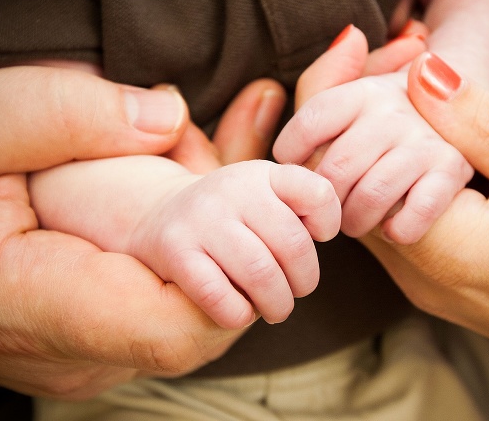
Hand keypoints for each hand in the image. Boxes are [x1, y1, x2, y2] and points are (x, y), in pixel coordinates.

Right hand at [0, 67, 282, 398]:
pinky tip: (177, 188)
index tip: (240, 194)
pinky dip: (194, 251)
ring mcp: (86, 357)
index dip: (238, 269)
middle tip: (222, 154)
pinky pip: (170, 309)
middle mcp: (71, 355)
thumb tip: (170, 118)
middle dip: (240, 239)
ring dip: (220, 239)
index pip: (178, 328)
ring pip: (196, 316)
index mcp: (36, 308)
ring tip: (193, 159)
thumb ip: (64, 114)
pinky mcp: (94, 345)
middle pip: (204, 323)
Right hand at [130, 159, 339, 328]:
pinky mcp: (175, 251)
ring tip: (276, 309)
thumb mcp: (265, 196)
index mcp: (263, 174)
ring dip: (277, 304)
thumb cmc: (231, 217)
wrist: (158, 215)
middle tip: (296, 291)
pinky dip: (240, 314)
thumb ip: (301, 208)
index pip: (318, 193)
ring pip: (260, 274)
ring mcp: (202, 219)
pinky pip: (220, 297)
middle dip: (305, 281)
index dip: (330, 224)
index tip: (317, 238)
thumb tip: (327, 234)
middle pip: (293, 245)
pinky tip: (241, 312)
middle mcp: (233, 189)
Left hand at [274, 24, 472, 243]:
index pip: (313, 119)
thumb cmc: (390, 118)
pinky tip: (395, 228)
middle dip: (325, 199)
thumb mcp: (357, 94)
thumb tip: (351, 36)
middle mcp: (394, 110)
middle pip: (336, 167)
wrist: (462, 122)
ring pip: (370, 195)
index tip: (297, 168)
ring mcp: (426, 140)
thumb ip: (327, 77)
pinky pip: (414, 213)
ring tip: (357, 222)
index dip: (294, 151)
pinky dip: (399, 229)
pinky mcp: (453, 171)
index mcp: (365, 90)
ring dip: (357, 220)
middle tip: (327, 209)